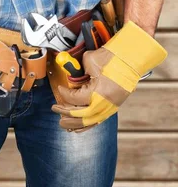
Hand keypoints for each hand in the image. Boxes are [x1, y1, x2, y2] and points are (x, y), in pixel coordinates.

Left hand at [52, 22, 166, 131]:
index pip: (75, 99)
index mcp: (99, 92)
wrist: (131, 58)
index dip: (64, 94)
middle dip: (65, 113)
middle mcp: (105, 103)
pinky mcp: (114, 107)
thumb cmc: (112, 57)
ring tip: (62, 123)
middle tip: (55, 108)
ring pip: (89, 121)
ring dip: (74, 123)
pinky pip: (98, 121)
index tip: (60, 88)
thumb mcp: (90, 61)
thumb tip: (69, 76)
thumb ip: (78, 71)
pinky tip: (76, 129)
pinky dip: (86, 126)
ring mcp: (111, 107)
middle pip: (80, 115)